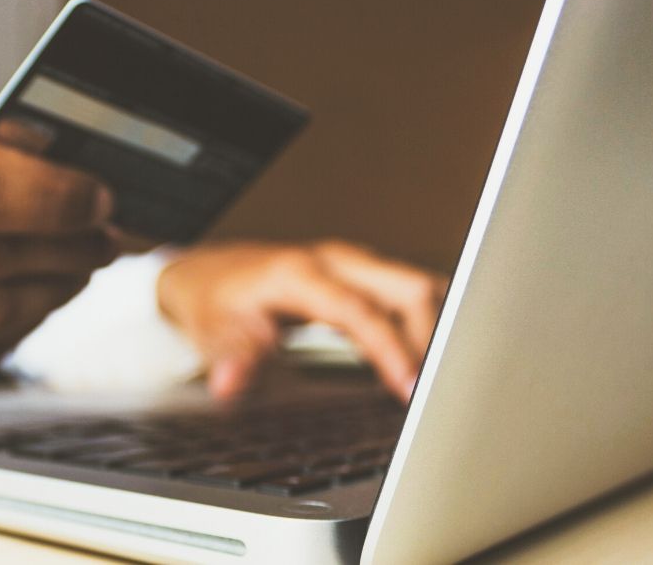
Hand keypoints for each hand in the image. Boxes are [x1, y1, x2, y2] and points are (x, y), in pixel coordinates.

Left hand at [157, 241, 446, 401]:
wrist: (208, 274)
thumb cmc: (214, 302)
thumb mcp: (213, 332)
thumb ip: (231, 357)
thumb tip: (229, 384)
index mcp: (301, 273)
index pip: (361, 311)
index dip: (390, 350)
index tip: (410, 389)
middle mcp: (335, 260)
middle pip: (408, 288)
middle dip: (433, 337)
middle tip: (439, 391)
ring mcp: (353, 264)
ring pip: (417, 286)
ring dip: (437, 329)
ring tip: (444, 379)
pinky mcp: (362, 274)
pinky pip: (410, 294)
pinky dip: (428, 323)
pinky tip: (432, 358)